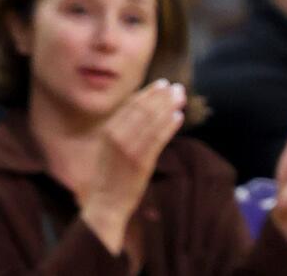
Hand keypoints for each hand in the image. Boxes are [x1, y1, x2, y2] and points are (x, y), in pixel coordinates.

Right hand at [80, 81, 186, 253]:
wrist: (105, 203)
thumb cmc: (110, 175)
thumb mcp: (109, 147)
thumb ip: (123, 128)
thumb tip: (143, 108)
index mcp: (108, 131)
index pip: (131, 105)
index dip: (148, 92)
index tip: (162, 84)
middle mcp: (117, 137)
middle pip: (144, 109)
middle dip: (162, 96)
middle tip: (177, 88)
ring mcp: (129, 149)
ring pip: (152, 121)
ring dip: (169, 106)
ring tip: (181, 97)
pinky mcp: (141, 162)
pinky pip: (158, 138)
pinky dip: (169, 125)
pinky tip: (179, 116)